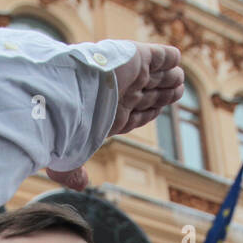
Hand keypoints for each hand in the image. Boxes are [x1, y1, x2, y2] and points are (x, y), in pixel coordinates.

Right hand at [45, 43, 182, 190]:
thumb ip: (72, 172)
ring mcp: (129, 75)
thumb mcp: (65, 160)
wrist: (63, 93)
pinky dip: (168, 57)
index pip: (133, 115)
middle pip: (148, 95)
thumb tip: (80, 185)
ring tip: (180, 81)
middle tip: (177, 91)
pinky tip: (176, 57)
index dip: (148, 112)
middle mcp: (120, 95)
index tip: (159, 110)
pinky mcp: (136, 57)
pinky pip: (158, 56)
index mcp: (109, 116)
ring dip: (170, 79)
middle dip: (163, 94)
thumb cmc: (63, 127)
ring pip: (157, 77)